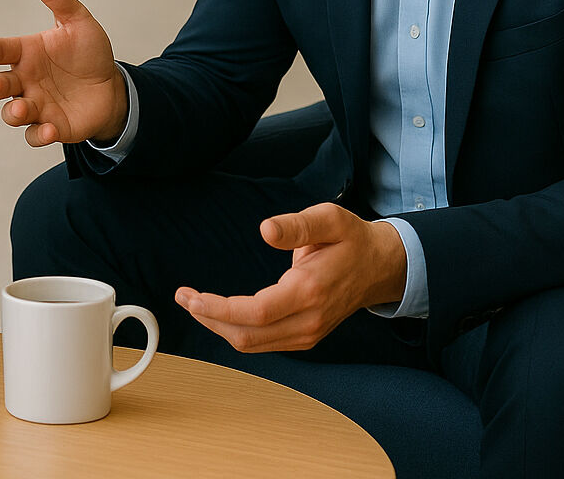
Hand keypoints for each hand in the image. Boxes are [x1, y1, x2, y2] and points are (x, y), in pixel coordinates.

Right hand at [0, 0, 126, 145]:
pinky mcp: (49, 126)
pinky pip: (35, 135)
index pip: (1, 50)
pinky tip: (48, 129)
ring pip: (13, 113)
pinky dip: (38, 135)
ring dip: (14, 112)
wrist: (111, 87)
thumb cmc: (87, 53)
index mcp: (26, 53)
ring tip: (24, 108)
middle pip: (0, 84)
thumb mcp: (76, 20)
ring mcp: (35, 105)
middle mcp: (25, 80)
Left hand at [174, 203, 407, 352]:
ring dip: (218, 326)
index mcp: (310, 291)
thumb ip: (297, 225)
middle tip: (183, 296)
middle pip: (247, 335)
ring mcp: (308, 333)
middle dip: (209, 319)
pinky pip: (263, 342)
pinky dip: (235, 331)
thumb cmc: (352, 240)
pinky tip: (219, 313)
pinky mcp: (305, 337)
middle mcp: (308, 320)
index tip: (190, 296)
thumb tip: (265, 229)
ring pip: (252, 343)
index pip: (255, 313)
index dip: (218, 309)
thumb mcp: (330, 219)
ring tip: (194, 303)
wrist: (381, 268)